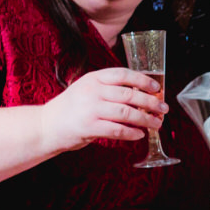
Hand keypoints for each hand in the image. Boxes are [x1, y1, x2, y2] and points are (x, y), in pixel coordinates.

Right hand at [40, 67, 167, 150]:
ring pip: (126, 113)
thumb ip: (108, 89)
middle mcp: (92, 91)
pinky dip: (131, 133)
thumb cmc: (71, 108)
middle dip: (150, 102)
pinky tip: (139, 135)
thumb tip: (140, 94)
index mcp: (94, 78)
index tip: (157, 88)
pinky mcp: (89, 127)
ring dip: (145, 119)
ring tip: (156, 123)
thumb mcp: (87, 89)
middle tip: (163, 108)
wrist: (46, 125)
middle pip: (129, 94)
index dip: (143, 80)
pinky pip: (117, 130)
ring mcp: (90, 109)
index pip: (123, 74)